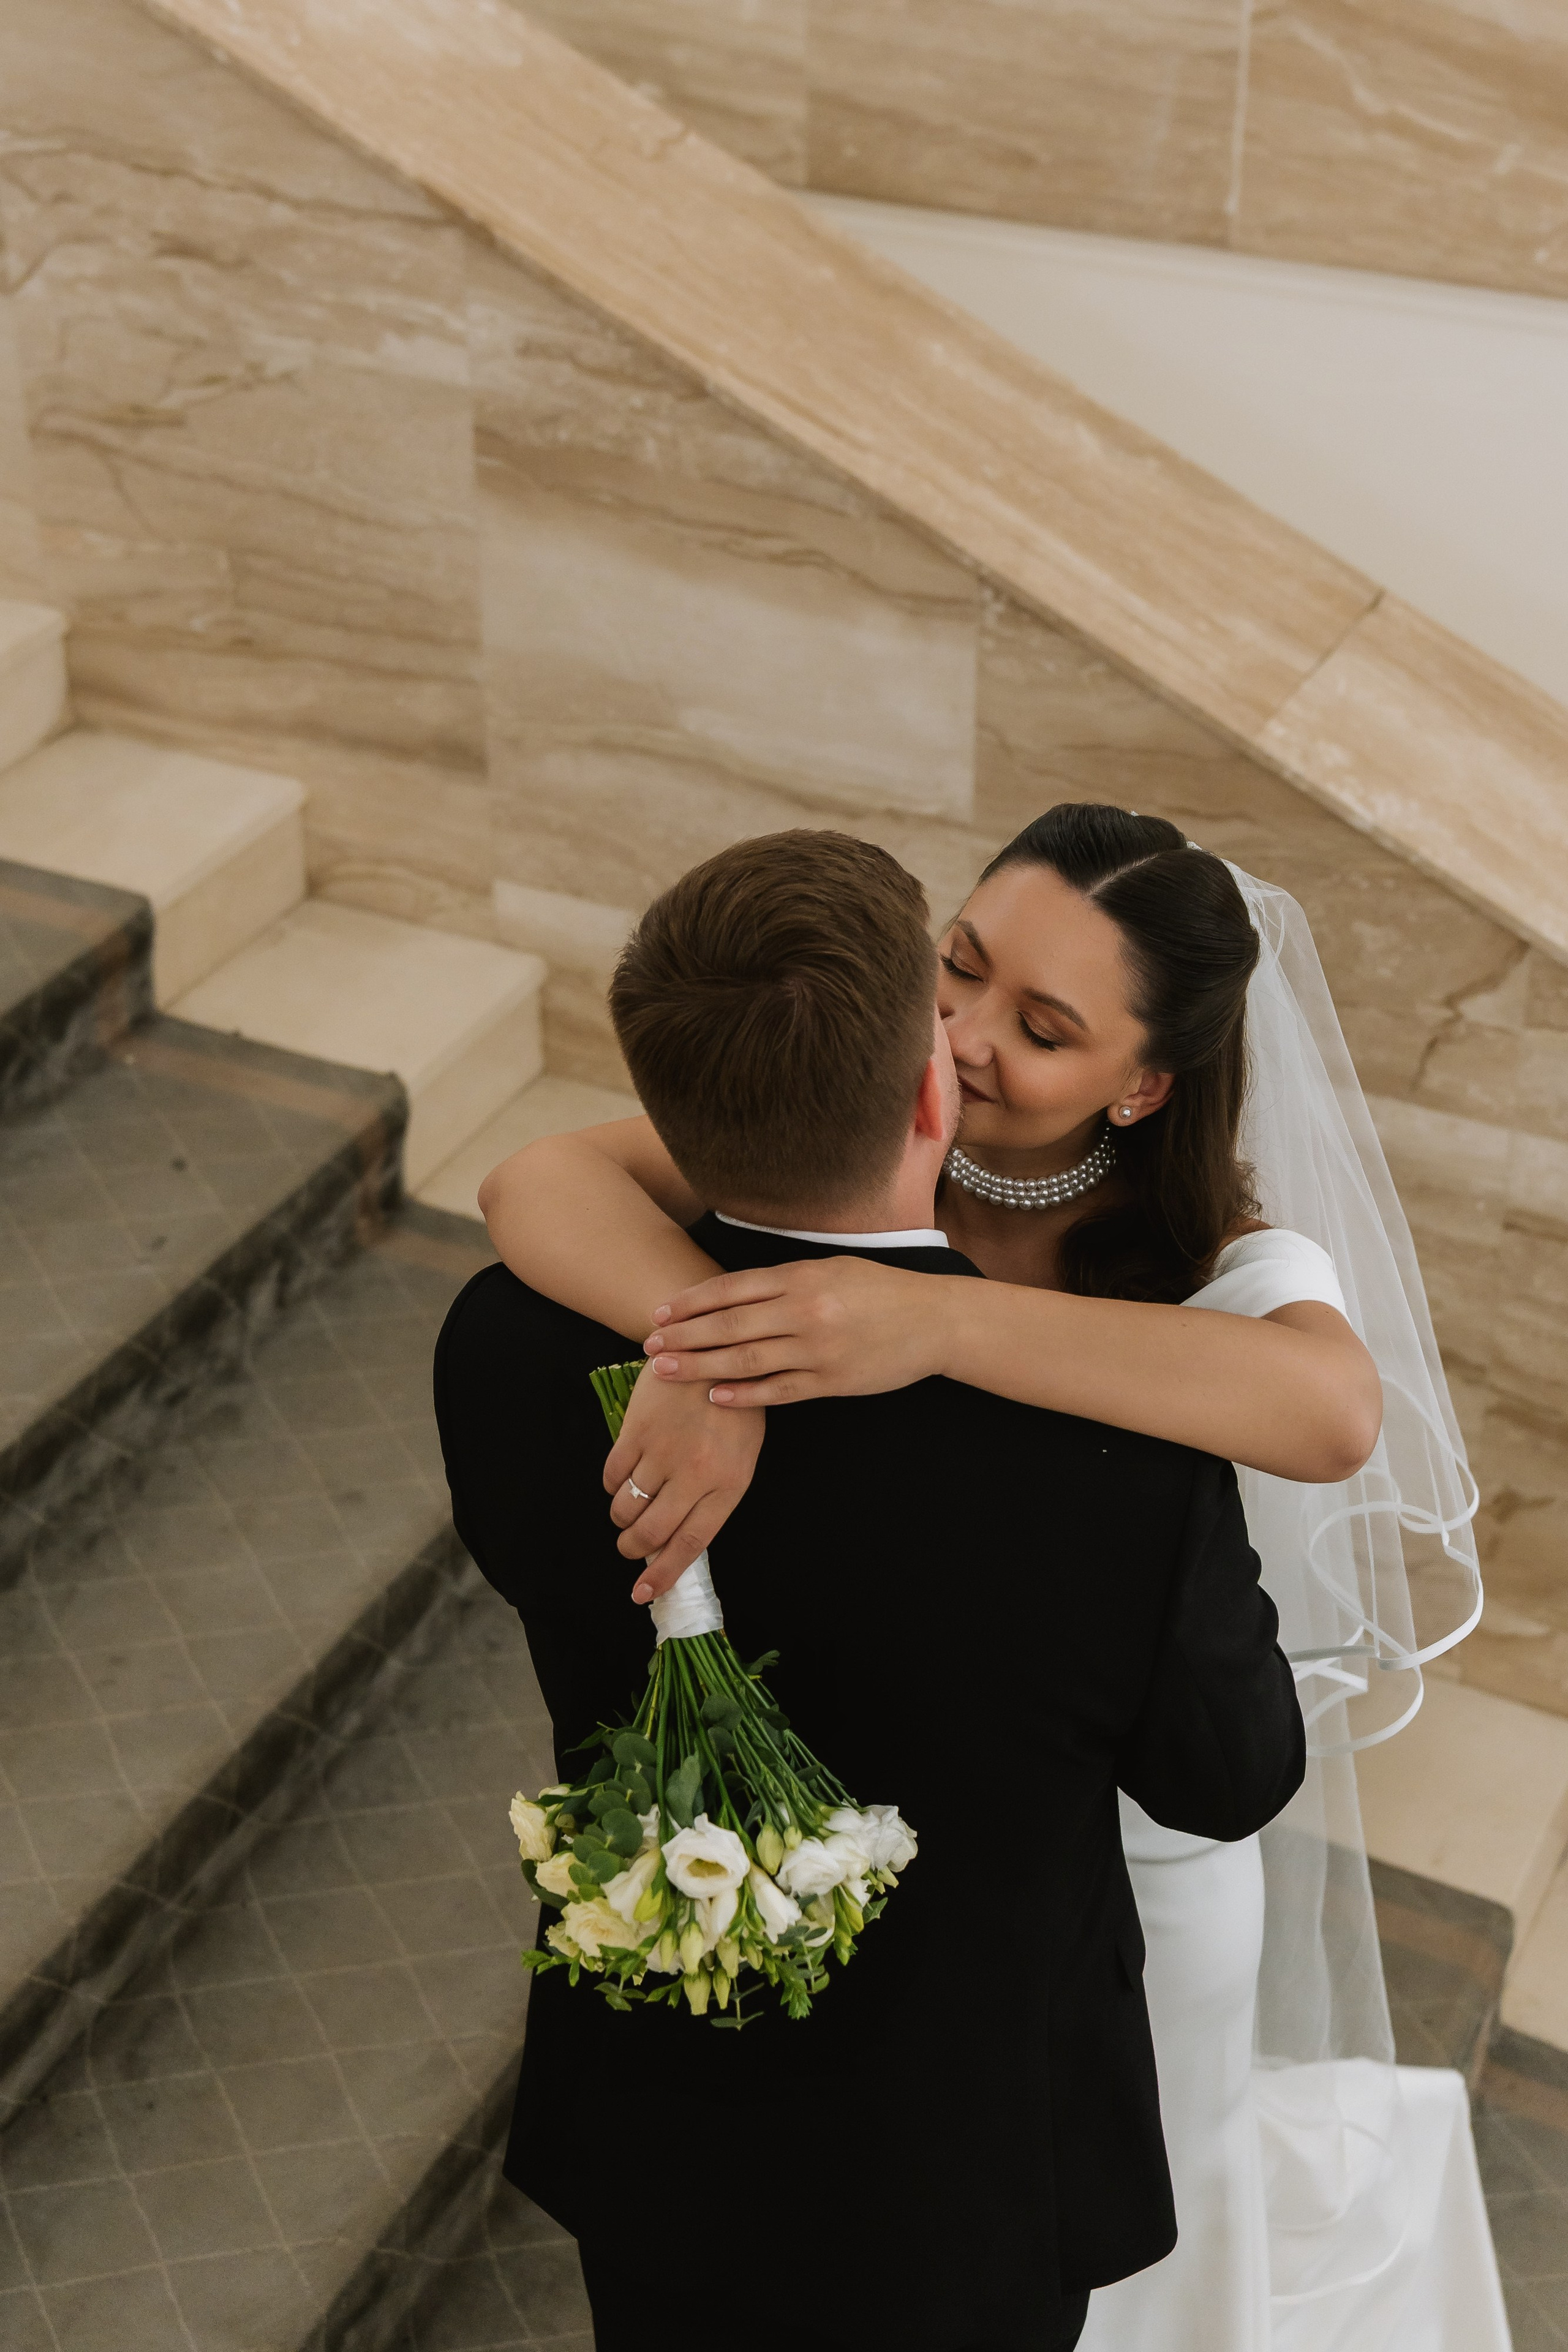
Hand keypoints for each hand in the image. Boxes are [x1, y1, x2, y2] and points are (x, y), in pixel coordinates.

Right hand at [603, 1364, 764, 1601]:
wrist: (714, 1351)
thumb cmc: (733, 1411)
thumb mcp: (741, 1458)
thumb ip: (712, 1499)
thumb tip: (677, 1541)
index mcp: (728, 1485)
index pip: (690, 1543)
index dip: (663, 1574)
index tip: (643, 1594)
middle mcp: (695, 1474)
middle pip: (651, 1532)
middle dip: (633, 1548)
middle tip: (629, 1547)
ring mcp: (663, 1452)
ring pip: (626, 1507)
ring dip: (621, 1518)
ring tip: (626, 1513)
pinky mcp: (637, 1430)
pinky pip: (612, 1474)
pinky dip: (611, 1485)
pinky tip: (621, 1479)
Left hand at [642, 1256, 953, 1405]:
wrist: (934, 1320)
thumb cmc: (879, 1291)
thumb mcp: (832, 1268)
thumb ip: (785, 1279)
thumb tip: (732, 1291)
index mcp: (802, 1277)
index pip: (733, 1289)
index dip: (691, 1302)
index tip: (660, 1313)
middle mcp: (805, 1311)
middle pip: (729, 1325)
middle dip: (684, 1337)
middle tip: (647, 1346)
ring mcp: (817, 1350)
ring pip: (746, 1360)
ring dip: (700, 1366)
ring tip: (665, 1372)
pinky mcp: (831, 1382)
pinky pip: (778, 1391)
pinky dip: (743, 1395)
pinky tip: (714, 1397)